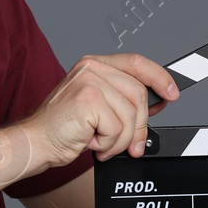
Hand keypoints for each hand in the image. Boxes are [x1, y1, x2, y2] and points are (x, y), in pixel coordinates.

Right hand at [23, 53, 178, 166]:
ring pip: (131, 115)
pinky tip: (90, 141)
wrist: (35, 142)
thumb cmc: (63, 128)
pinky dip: (108, 144)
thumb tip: (156, 105)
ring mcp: (89, 82)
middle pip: (138, 95)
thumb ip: (123, 101)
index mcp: (94, 65)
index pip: (137, 62)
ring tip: (101, 142)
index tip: (172, 93)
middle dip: (139, 127)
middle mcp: (92, 68)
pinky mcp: (88, 100)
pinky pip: (118, 129)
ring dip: (120, 140)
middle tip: (129, 145)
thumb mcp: (98, 108)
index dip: (159, 77)